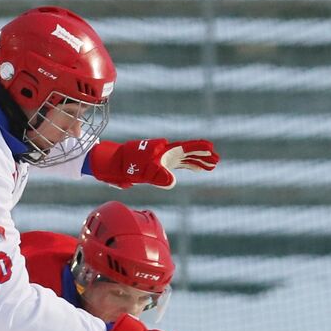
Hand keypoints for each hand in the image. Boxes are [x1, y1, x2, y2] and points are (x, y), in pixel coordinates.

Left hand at [86, 138, 219, 188]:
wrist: (113, 164)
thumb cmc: (127, 165)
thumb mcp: (143, 172)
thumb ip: (158, 176)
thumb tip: (172, 182)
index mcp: (164, 151)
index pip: (186, 148)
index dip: (199, 148)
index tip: (212, 148)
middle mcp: (166, 153)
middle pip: (189, 153)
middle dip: (203, 156)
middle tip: (217, 160)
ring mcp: (164, 158)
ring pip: (186, 159)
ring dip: (198, 162)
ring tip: (212, 166)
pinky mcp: (160, 165)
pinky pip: (179, 165)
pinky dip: (189, 166)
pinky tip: (197, 169)